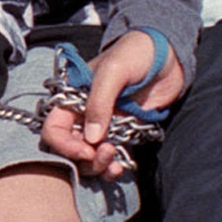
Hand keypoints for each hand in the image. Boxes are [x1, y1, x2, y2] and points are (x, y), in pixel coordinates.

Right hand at [42, 28, 176, 177]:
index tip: (85, 150)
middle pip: (69, 149)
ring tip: (115, 162)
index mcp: (73, 99)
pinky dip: (112, 168)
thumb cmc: (135, 54)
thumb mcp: (113, 71)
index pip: (54, 128)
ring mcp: (104, 127)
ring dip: (98, 166)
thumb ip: (99, 102)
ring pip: (89, 159)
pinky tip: (121, 167)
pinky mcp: (123, 135)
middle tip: (105, 154)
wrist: (168, 55)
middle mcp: (84, 115)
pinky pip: (111, 159)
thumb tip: (91, 138)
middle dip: (83, 159)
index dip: (64, 144)